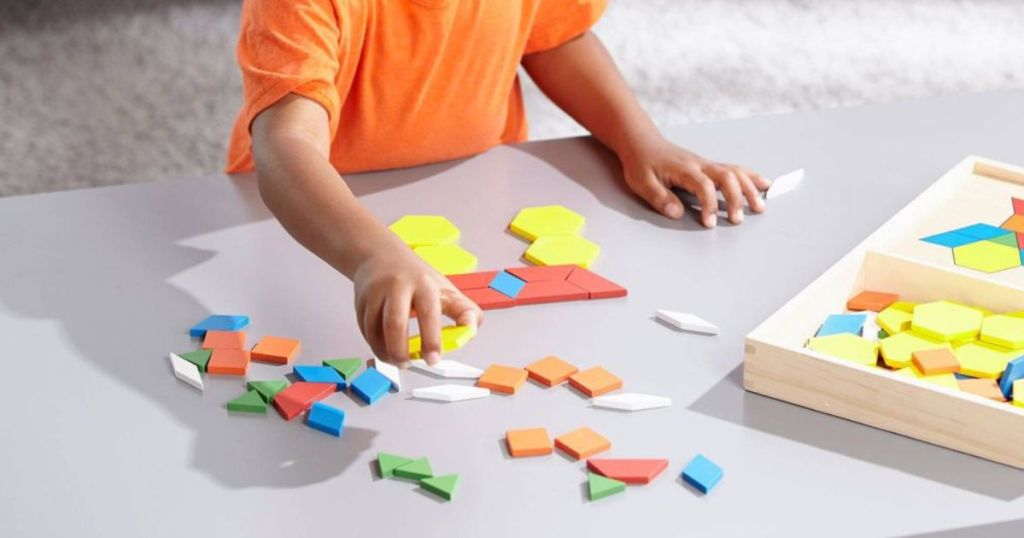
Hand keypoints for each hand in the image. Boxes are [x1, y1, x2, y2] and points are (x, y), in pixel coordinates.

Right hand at [352, 246, 481, 366]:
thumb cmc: (417, 278)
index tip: (434, 359)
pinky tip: (385, 349)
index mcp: (423, 284)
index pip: (428, 313)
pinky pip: (365, 330)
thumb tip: (471, 330)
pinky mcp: (360, 301)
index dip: (432, 339)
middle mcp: (397, 286)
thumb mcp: (446, 290)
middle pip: (395, 323)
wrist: (381, 256)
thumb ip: (464, 311)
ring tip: (398, 360)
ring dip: (386, 352)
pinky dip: (375, 345)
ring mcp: (376, 293)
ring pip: (375, 330)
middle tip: (409, 364)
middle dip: (401, 351)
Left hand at [620, 138, 769, 226]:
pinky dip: (750, 177)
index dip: (709, 205)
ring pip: (734, 172)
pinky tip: (763, 184)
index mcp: (684, 169)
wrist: (642, 141)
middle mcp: (699, 164)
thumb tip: (677, 213)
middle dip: (735, 198)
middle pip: (726, 177)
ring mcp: (706, 164)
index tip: (708, 223)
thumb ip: (659, 197)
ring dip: (749, 188)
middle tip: (737, 220)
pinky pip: (734, 169)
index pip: (703, 186)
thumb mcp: (642, 182)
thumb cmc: (641, 162)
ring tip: (759, 206)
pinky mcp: (709, 166)